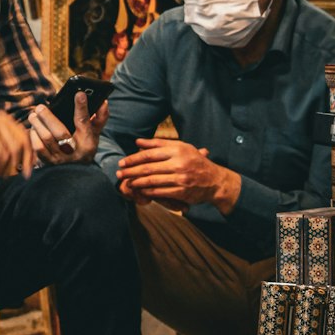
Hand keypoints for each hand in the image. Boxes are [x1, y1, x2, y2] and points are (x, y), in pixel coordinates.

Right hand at [0, 110, 33, 183]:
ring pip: (5, 155)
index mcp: (3, 118)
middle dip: (20, 165)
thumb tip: (25, 158)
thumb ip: (4, 138)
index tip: (29, 169)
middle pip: (18, 146)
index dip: (29, 154)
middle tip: (16, 177)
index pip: (24, 136)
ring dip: (3, 171)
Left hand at [27, 91, 105, 166]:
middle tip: (40, 107)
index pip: (84, 122)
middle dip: (49, 117)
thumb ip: (99, 118)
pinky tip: (33, 129)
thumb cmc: (84, 148)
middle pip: (60, 132)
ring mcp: (61, 159)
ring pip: (46, 139)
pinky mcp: (48, 163)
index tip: (79, 94)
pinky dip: (34, 136)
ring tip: (33, 115)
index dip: (82, 108)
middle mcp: (75, 152)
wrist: (75, 174)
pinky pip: (38, 148)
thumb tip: (103, 102)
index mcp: (88, 142)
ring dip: (38, 125)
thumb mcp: (94, 135)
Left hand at [116, 138, 241, 213]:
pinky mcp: (182, 192)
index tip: (122, 162)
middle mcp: (179, 163)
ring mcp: (180, 179)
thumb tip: (138, 142)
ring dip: (136, 183)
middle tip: (119, 173)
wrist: (215, 181)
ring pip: (152, 181)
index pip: (150, 154)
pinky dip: (148, 192)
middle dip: (131, 171)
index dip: (134, 158)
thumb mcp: (181, 147)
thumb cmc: (195, 161)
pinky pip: (160, 192)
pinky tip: (140, 191)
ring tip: (127, 182)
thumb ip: (159, 144)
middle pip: (148, 168)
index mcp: (178, 150)